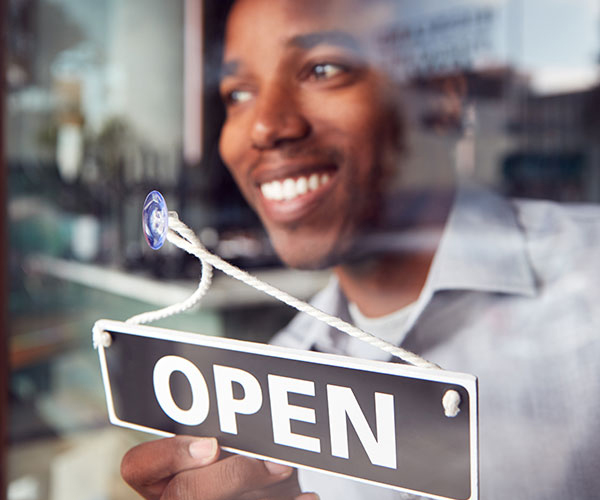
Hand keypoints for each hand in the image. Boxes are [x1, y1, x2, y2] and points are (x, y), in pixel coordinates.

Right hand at [121, 435, 317, 499]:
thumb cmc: (244, 452)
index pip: (138, 466)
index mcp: (162, 476)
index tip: (211, 444)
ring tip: (288, 471)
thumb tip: (247, 428)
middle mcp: (176, 497)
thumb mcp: (231, 434)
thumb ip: (225, 426)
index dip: (171, 455)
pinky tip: (307, 499)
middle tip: (273, 462)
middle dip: (232, 475)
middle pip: (182, 493)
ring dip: (261, 491)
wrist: (271, 480)